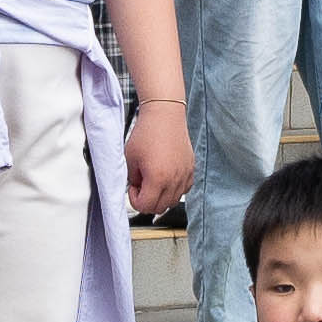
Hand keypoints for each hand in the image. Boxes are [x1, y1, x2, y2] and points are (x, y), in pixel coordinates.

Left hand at [124, 91, 193, 218]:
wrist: (165, 114)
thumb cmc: (147, 132)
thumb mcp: (130, 158)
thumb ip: (133, 178)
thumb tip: (138, 188)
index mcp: (157, 178)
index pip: (145, 206)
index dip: (134, 200)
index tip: (133, 188)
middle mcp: (174, 180)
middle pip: (160, 208)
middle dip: (147, 201)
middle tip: (141, 186)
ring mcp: (185, 175)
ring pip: (173, 201)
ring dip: (161, 197)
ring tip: (153, 181)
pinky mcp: (191, 169)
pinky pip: (183, 190)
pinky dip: (174, 189)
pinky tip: (165, 178)